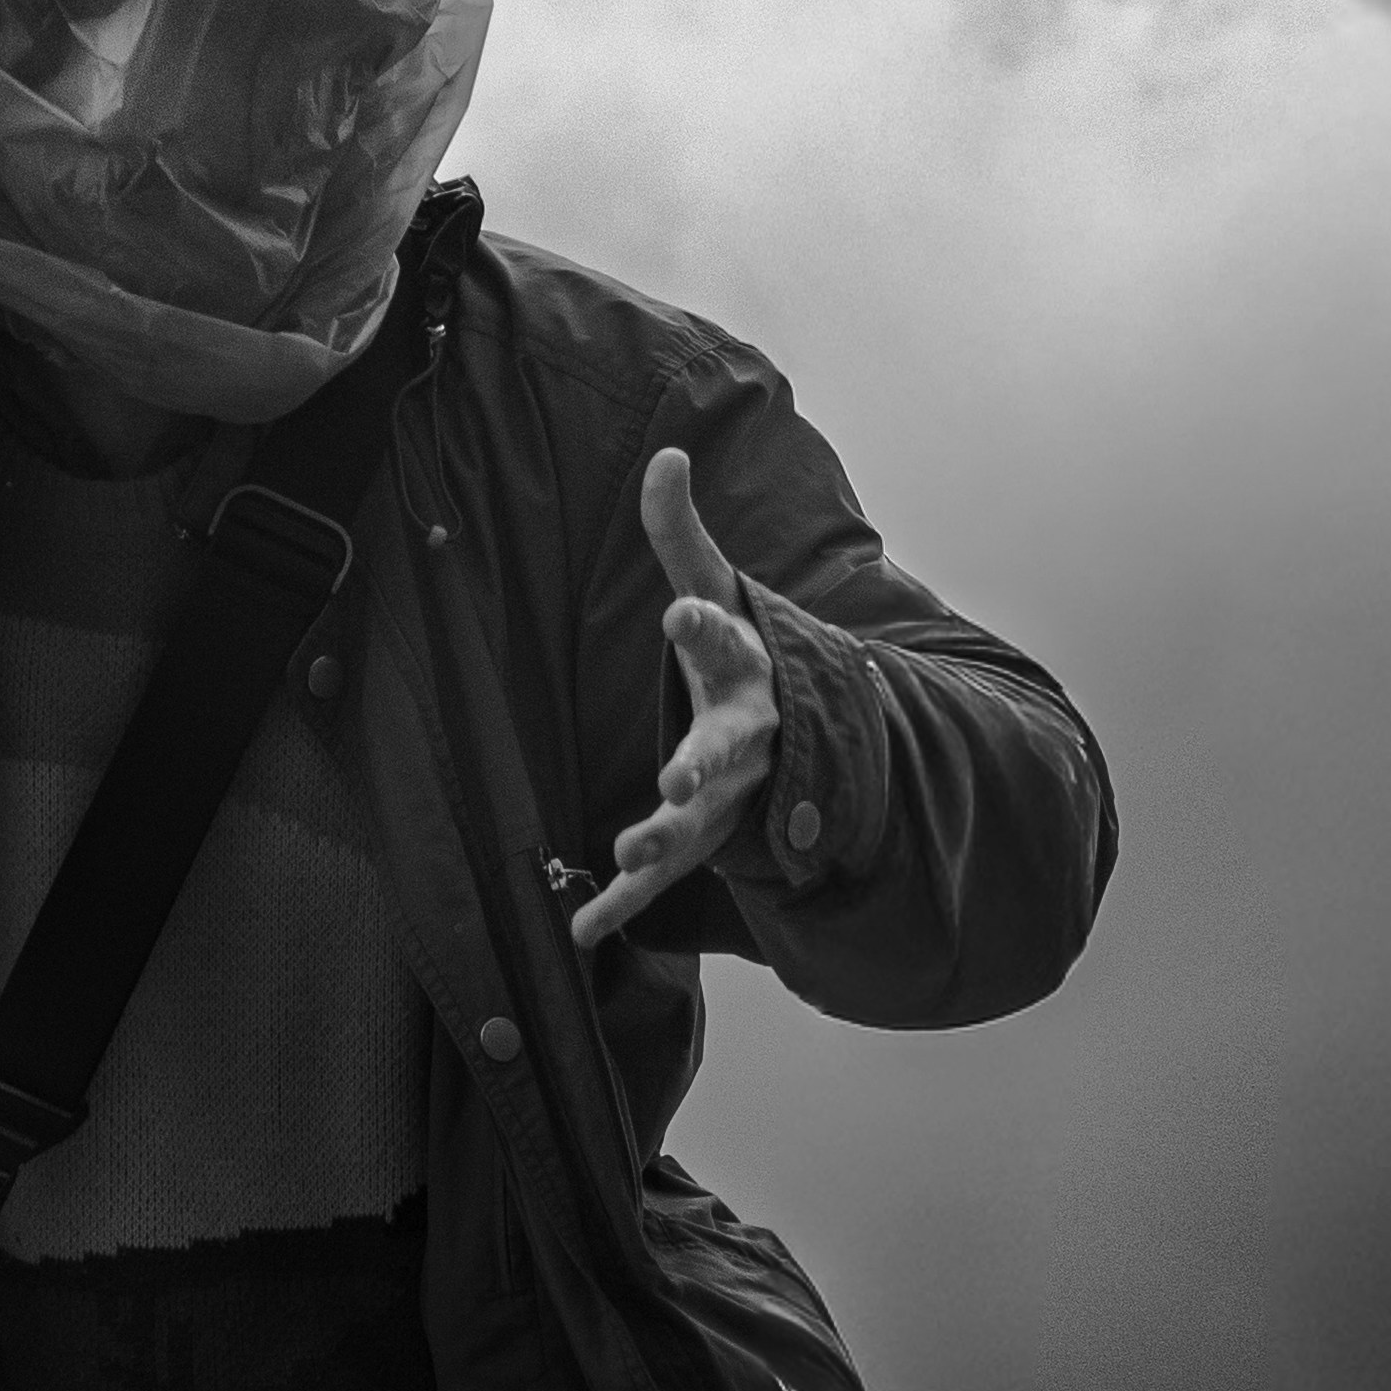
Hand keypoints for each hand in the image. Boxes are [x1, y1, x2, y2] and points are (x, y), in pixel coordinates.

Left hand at [568, 447, 781, 949]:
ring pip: (702, 823)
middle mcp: (744, 737)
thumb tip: (667, 456)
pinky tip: (581, 935)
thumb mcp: (716, 590)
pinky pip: (662, 882)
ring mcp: (727, 798)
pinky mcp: (701, 842)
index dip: (700, 626)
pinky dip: (623, 908)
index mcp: (742, 665)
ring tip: (629, 852)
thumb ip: (682, 536)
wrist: (808, 741)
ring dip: (666, 840)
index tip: (678, 614)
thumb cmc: (744, 657)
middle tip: (678, 777)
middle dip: (703, 764)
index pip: (719, 637)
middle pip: (727, 750)